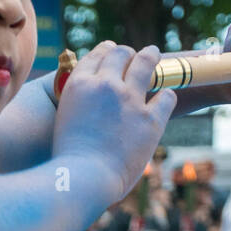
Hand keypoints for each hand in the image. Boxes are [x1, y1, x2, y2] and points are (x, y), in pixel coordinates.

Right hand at [52, 42, 178, 203]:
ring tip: (154, 53)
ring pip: (145, 63)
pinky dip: (166, 96)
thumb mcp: (64, 121)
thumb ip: (78, 105)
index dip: (107, 51)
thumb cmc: (68, 159)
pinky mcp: (151, 120)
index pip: (96, 55)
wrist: (84, 178)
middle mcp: (106, 85)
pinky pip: (166, 97)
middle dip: (128, 53)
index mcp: (80, 84)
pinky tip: (166, 98)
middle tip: (135, 55)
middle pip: (120, 54)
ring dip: (150, 56)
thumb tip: (90, 106)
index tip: (111, 52)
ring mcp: (130, 101)